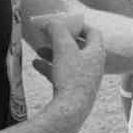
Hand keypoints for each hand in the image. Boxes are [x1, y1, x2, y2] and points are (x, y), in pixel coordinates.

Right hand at [31, 15, 105, 132]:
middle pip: (78, 46)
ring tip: (39, 50)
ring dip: (53, 53)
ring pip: (68, 60)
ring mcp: (84, 78)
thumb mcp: (63, 47)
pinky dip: (49, 68)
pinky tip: (36, 64)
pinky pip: (61, 74)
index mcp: (97, 53)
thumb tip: (52, 22)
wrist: (70, 110)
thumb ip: (57, 30)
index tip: (65, 22)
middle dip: (61, 40)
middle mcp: (94, 65)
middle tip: (49, 35)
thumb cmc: (71, 76)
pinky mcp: (74, 90)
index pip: (93, 32)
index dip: (79, 25)